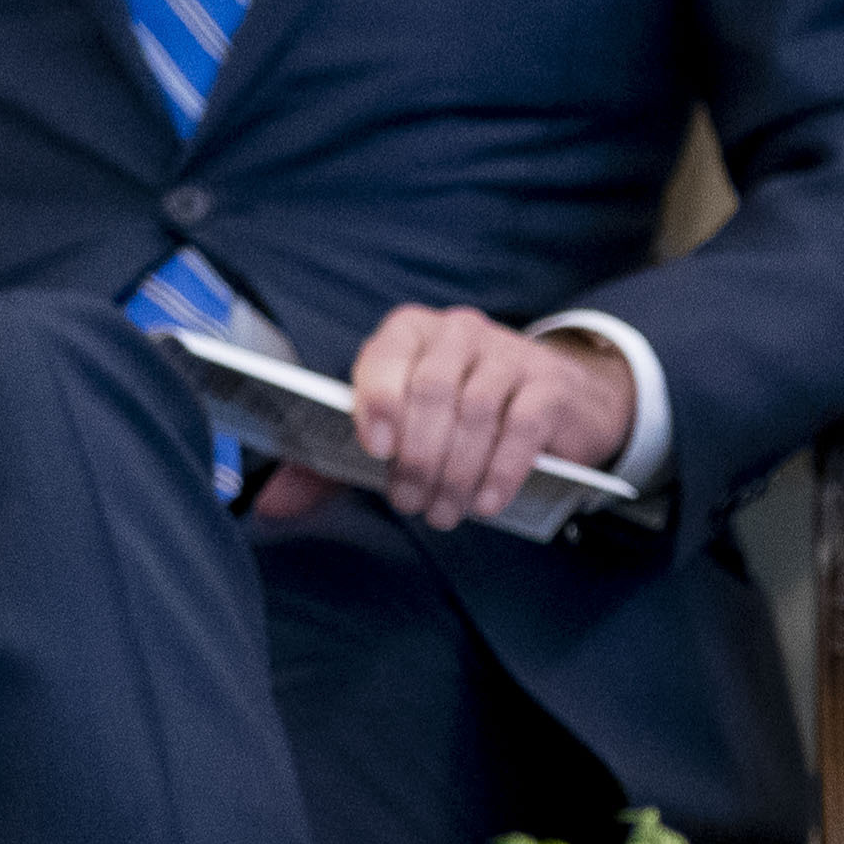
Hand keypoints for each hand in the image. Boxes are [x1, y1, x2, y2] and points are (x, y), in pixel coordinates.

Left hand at [339, 307, 633, 527]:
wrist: (558, 405)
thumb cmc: (461, 419)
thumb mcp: (405, 425)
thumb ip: (350, 453)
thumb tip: (285, 497)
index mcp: (414, 332)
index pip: (388, 355)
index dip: (379, 401)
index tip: (376, 451)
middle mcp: (460, 333)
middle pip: (432, 389)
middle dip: (417, 456)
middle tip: (411, 502)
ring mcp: (510, 354)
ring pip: (475, 412)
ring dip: (455, 473)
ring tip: (444, 511)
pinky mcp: (550, 385)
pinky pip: (521, 428)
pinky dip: (499, 471)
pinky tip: (486, 502)